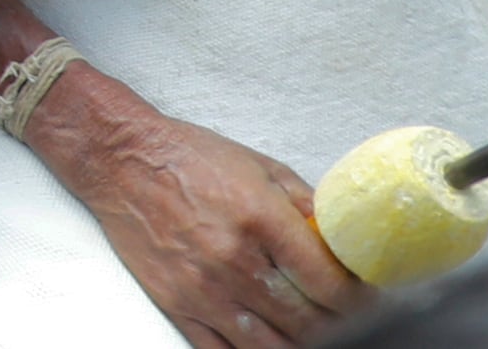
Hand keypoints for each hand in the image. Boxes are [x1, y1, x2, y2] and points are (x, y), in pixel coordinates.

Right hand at [30, 77, 350, 342]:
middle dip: (338, 324)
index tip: (367, 297)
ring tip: (311, 330)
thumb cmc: (187, 158)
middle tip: (344, 315)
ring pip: (272, 346)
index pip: (329, 284)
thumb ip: (305, 205)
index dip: (359, 299)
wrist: (120, 159)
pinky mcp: (178, 304)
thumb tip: (342, 240)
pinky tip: (269, 340)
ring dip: (301, 343)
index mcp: (260, 220)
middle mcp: (234, 260)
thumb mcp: (260, 166)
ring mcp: (204, 289)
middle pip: (308, 322)